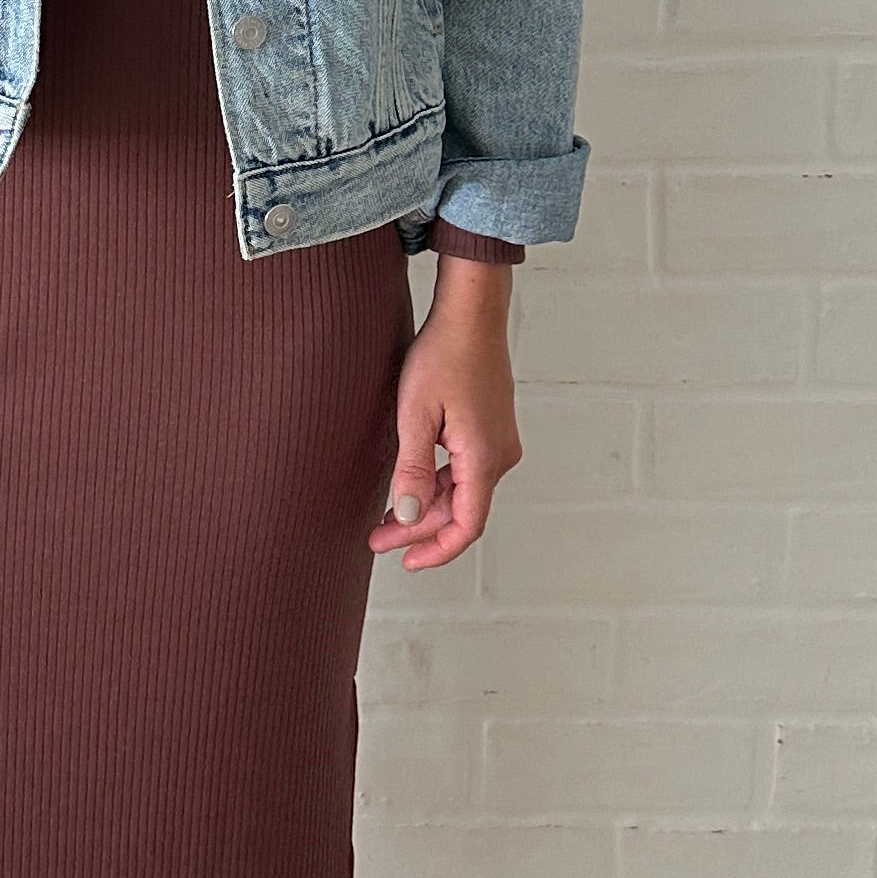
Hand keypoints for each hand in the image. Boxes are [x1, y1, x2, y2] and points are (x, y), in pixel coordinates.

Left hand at [366, 267, 519, 573]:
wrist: (471, 314)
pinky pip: (465, 470)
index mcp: (485, 458)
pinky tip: (410, 486)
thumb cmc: (443, 355)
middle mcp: (499, 455)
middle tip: (377, 540)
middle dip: (418, 529)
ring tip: (385, 519)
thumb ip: (413, 469)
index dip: (436, 550)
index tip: (406, 562)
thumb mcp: (416, 414)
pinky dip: (437, 484)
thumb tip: (406, 515)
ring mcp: (498, 442)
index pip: (466, 525)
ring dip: (426, 507)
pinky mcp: (490, 429)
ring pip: (462, 492)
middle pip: (461, 511)